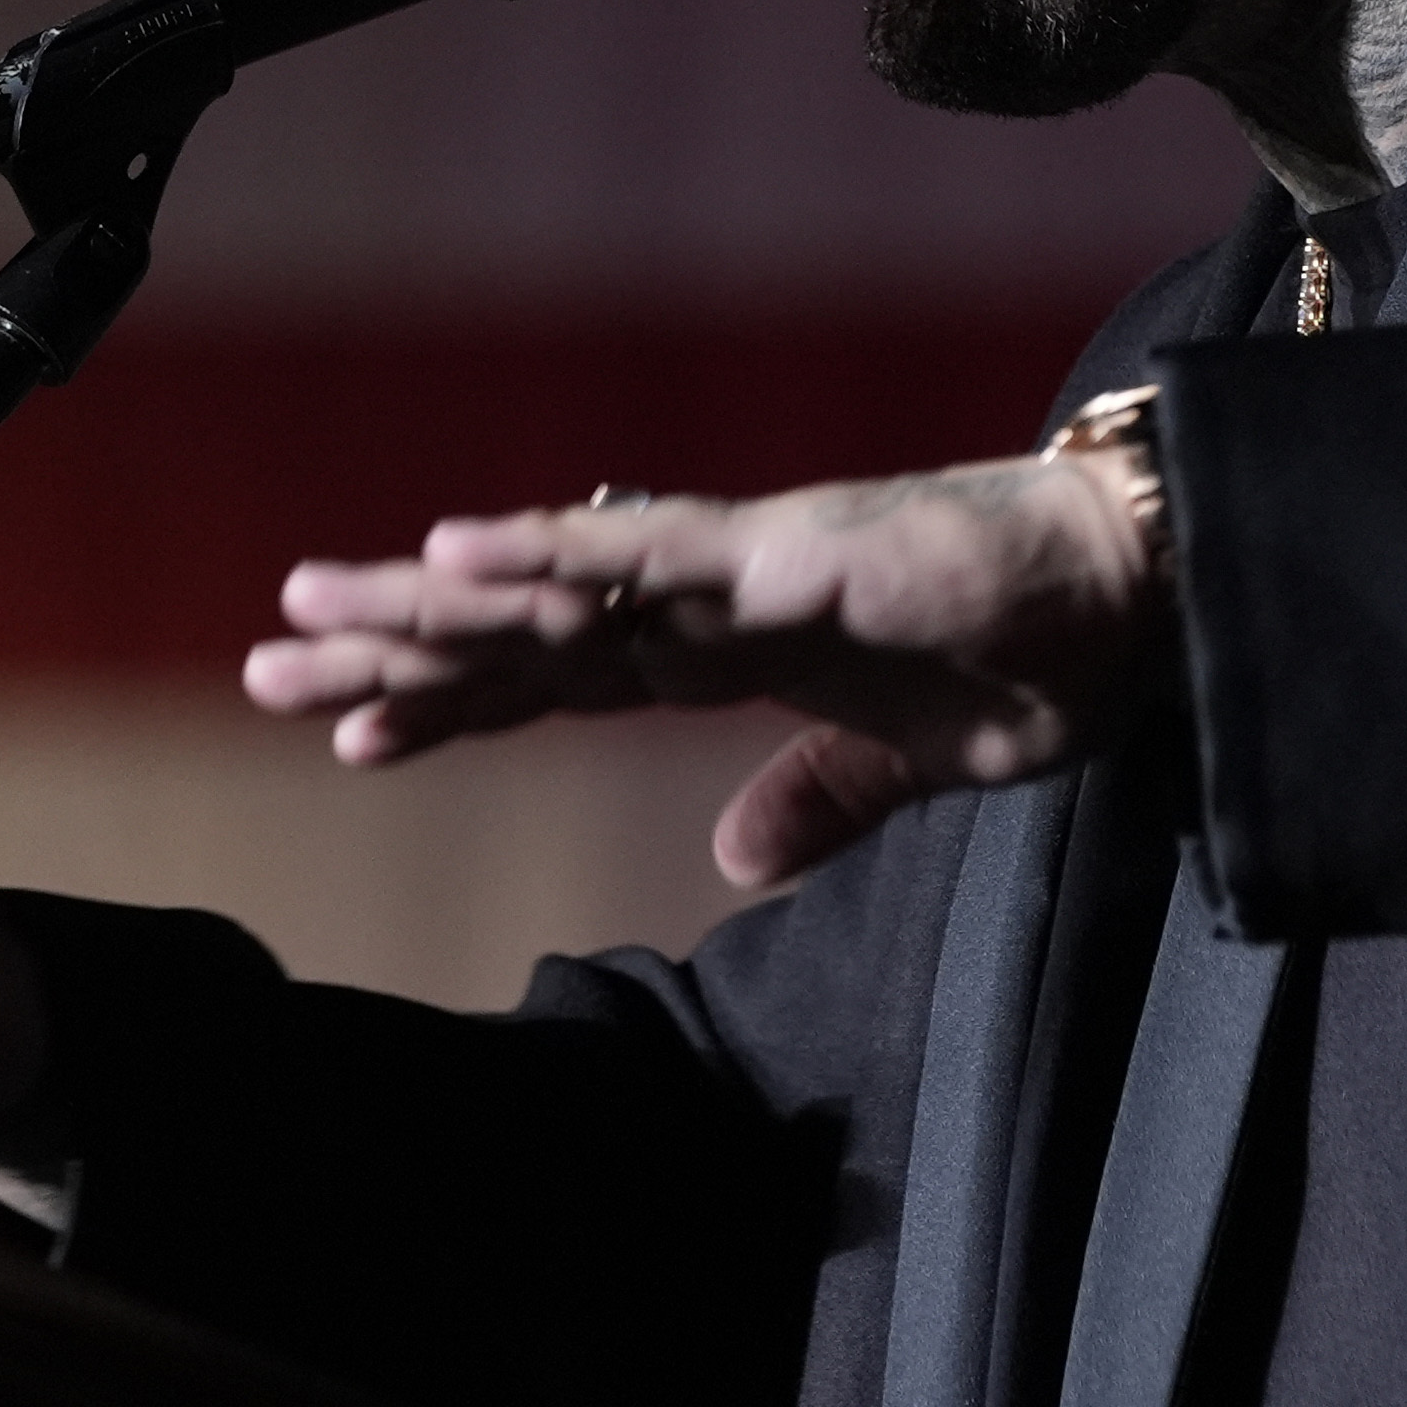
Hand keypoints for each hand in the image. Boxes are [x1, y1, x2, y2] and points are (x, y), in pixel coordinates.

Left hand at [246, 455, 1168, 898]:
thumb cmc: (1038, 657)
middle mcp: (717, 592)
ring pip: (561, 582)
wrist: (1141, 593)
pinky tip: (464, 555)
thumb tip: (736, 856)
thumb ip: (819, 796)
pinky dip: (559, 553)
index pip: (559, 678)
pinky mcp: (800, 551)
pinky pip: (659, 556)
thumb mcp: (910, 760)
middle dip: (398, 645)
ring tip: (320, 605)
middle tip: (264, 656)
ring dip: (437, 598)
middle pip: (527, 627)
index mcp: (736, 645)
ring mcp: (749, 563)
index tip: (342, 730)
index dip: (451, 704)